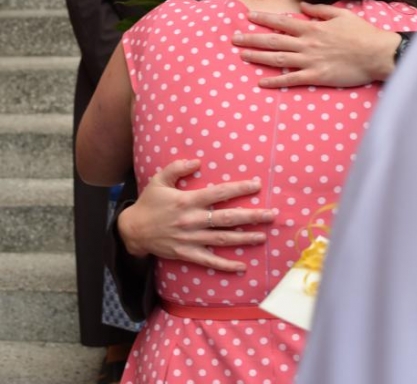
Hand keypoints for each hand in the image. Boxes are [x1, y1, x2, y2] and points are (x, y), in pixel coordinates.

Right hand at [118, 158, 274, 271]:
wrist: (133, 230)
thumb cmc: (149, 203)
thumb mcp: (159, 179)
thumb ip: (178, 167)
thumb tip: (197, 161)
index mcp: (188, 200)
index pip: (219, 193)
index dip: (240, 188)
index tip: (257, 185)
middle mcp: (192, 220)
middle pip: (228, 218)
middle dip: (252, 216)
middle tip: (272, 214)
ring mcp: (191, 239)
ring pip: (223, 239)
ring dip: (245, 238)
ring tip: (264, 236)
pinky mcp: (187, 253)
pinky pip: (209, 261)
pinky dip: (225, 264)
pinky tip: (241, 266)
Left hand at [231, 3, 400, 87]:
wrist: (377, 53)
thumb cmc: (362, 33)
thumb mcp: (341, 14)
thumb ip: (320, 10)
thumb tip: (303, 6)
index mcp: (312, 28)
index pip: (282, 21)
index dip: (263, 19)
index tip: (248, 16)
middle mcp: (307, 43)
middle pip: (273, 40)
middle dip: (252, 38)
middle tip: (234, 38)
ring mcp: (310, 61)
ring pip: (278, 58)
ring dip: (257, 57)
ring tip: (241, 55)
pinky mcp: (316, 76)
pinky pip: (291, 79)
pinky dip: (274, 81)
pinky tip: (260, 82)